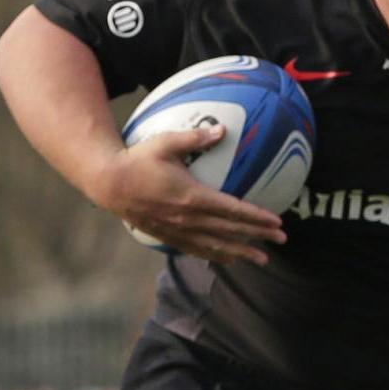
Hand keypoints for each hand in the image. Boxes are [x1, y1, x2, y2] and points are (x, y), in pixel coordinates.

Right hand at [92, 126, 289, 263]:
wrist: (107, 182)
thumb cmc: (137, 160)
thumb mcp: (165, 143)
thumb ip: (196, 138)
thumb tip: (223, 129)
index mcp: (192, 196)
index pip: (234, 210)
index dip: (258, 218)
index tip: (277, 222)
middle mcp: (188, 218)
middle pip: (231, 230)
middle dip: (258, 236)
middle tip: (281, 240)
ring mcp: (178, 230)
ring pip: (217, 245)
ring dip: (242, 252)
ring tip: (262, 260)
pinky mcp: (167, 236)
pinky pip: (196, 249)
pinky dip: (215, 255)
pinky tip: (228, 260)